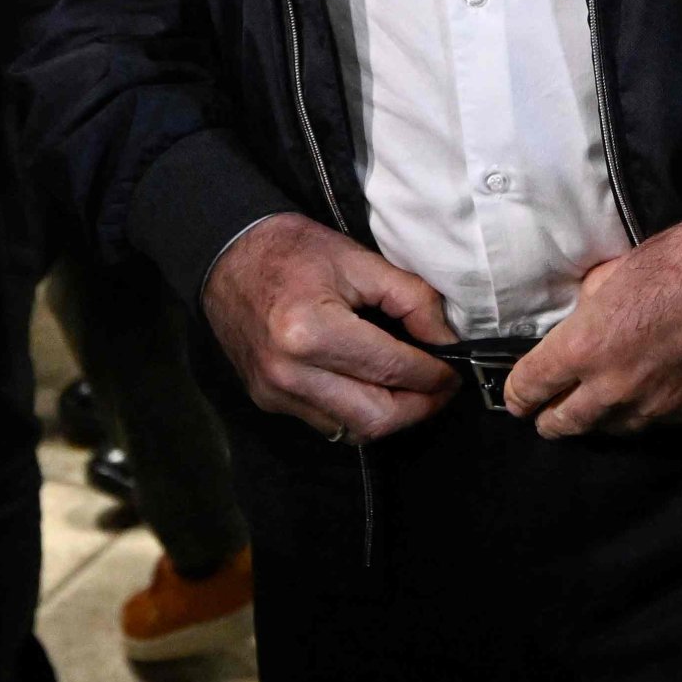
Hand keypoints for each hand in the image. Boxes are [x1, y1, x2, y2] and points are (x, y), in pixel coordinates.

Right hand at [196, 213, 459, 440]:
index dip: (434, 375)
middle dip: (420, 407)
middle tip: (441, 387)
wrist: (227, 255)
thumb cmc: (292, 251)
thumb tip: (446, 341)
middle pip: (376, 417)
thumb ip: (411, 299)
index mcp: (310, 331)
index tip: (454, 369)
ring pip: (354, 430)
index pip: (392, 369)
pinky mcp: (269, 401)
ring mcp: (275, 392)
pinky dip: (358, 412)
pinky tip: (372, 387)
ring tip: (411, 387)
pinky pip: (328, 423)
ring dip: (391, 415)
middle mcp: (289, 372)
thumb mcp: (357, 260)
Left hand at [506, 199, 681, 437]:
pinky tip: (642, 393)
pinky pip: (651, 423)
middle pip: (562, 424)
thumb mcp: (620, 267)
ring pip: (608, 429)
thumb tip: (580, 315)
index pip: (530, 388)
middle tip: (544, 410)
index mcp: (588, 346)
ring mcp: (657, 406)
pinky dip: (638, 413)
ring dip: (595, 418)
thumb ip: (591, 302)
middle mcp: (617, 387)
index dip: (517, 393)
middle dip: (548, 418)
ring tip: (592, 404)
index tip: (516, 394)